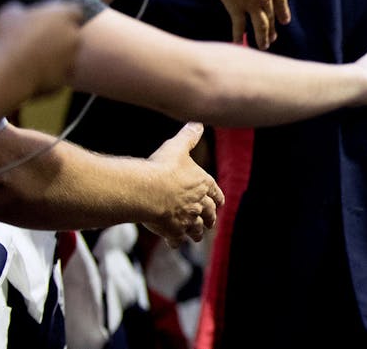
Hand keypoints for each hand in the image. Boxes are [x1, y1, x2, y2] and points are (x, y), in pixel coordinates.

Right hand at [0, 0, 83, 100]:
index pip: (73, 11)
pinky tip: (35, 71)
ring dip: (57, 55)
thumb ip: (20, 9)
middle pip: (72, 33)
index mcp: (63, 14)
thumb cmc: (8, 37)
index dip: (63, 16)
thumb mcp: (8, 13)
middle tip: (40, 40)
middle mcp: (73, 34)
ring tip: (34, 57)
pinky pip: (62, 73)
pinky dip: (53, 72)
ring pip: (69, 54)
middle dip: (60, 36)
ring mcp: (72, 56)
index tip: (52, 20)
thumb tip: (20, 11)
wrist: (9, 70)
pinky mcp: (67, 75)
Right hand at [140, 123, 224, 247]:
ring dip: (197, 233)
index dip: (217, 199)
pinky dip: (177, 242)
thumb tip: (197, 123)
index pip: (216, 193)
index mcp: (204, 184)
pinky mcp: (173, 231)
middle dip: (210, 218)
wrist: (147, 190)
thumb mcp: (177, 147)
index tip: (220, 204)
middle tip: (210, 224)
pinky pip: (177, 240)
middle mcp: (199, 203)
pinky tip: (175, 244)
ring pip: (196, 230)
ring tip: (196, 237)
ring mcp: (187, 219)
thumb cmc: (162, 167)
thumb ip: (188, 136)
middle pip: (209, 214)